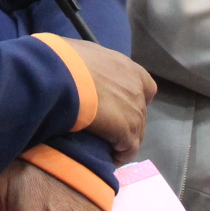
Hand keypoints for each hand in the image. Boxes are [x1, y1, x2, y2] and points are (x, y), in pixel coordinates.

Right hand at [57, 38, 155, 159]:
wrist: (63, 77)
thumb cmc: (65, 60)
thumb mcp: (80, 52)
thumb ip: (90, 63)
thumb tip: (79, 67)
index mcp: (127, 68)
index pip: (146, 87)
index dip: (136, 97)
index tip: (122, 105)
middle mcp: (136, 89)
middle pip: (140, 112)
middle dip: (127, 121)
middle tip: (107, 128)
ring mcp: (135, 111)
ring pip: (136, 133)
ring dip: (123, 141)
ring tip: (106, 148)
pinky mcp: (127, 132)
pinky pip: (128, 150)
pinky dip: (119, 156)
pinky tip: (108, 158)